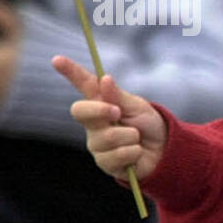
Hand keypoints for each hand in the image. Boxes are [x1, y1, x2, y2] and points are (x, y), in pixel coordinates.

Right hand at [52, 56, 167, 179]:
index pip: (83, 86)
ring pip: (107, 136)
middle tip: (118, 112)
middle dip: (101, 109)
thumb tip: (105, 79)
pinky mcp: (104, 162)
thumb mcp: (137, 106)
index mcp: (101, 104)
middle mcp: (93, 123)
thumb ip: (118, 96)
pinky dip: (133, 152)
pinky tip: (136, 153)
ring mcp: (96, 144)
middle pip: (80, 111)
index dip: (70, 72)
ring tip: (136, 138)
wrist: (164, 150)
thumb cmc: (148, 125)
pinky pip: (117, 155)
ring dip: (130, 136)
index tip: (57, 59)